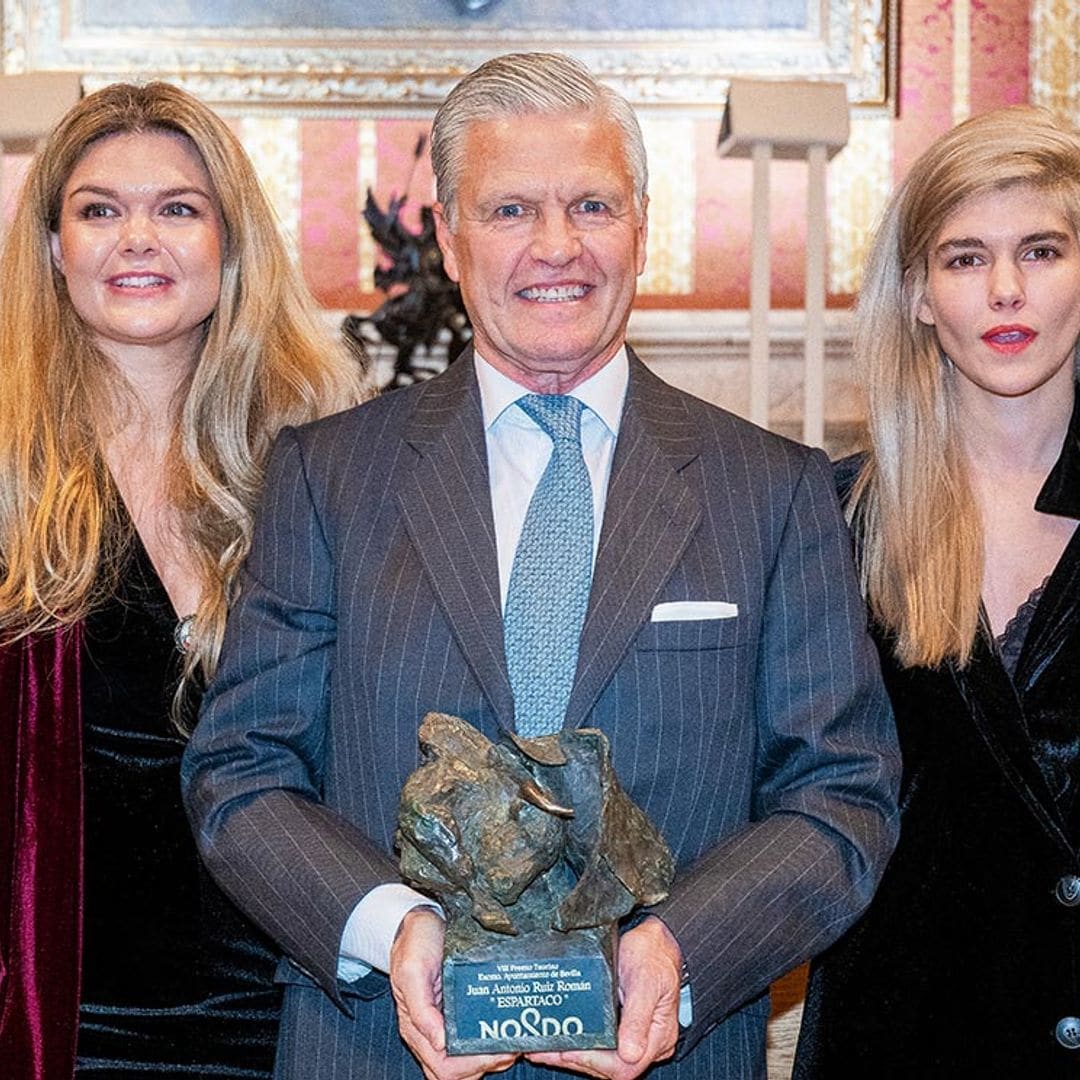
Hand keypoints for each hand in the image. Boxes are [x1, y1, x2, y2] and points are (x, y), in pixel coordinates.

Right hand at [390, 907, 518, 1079]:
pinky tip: (504, 1031)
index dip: (472, 1064)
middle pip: (457, 1072)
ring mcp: (444, 1024)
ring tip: (511, 1040)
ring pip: (465, 1064)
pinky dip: (488, 1043)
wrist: (420, 920)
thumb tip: (439, 1042)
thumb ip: (421, 1009)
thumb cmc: (414, 942)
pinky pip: (469, 1041)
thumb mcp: (413, 970)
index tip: (498, 1049)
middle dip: (486, 1063)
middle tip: (511, 1046)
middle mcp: (430, 1031)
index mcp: (417, 1026)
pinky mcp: (456, 1013)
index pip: (444, 1066)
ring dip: (490, 1058)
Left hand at [525, 916, 682, 1078]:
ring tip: (544, 1050)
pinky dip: (580, 1044)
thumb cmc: (653, 954)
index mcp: (658, 1035)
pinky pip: (601, 1045)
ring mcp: (635, 1036)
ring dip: (573, 1056)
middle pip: (610, 1067)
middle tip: (545, 1052)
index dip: (595, 1062)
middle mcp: (648, 1042)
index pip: (625, 1066)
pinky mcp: (623, 1028)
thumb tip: (630, 1053)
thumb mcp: (645, 980)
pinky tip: (561, 1040)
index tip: (569, 1051)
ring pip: (602, 1059)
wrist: (656, 939)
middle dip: (576, 1060)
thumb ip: (637, 1017)